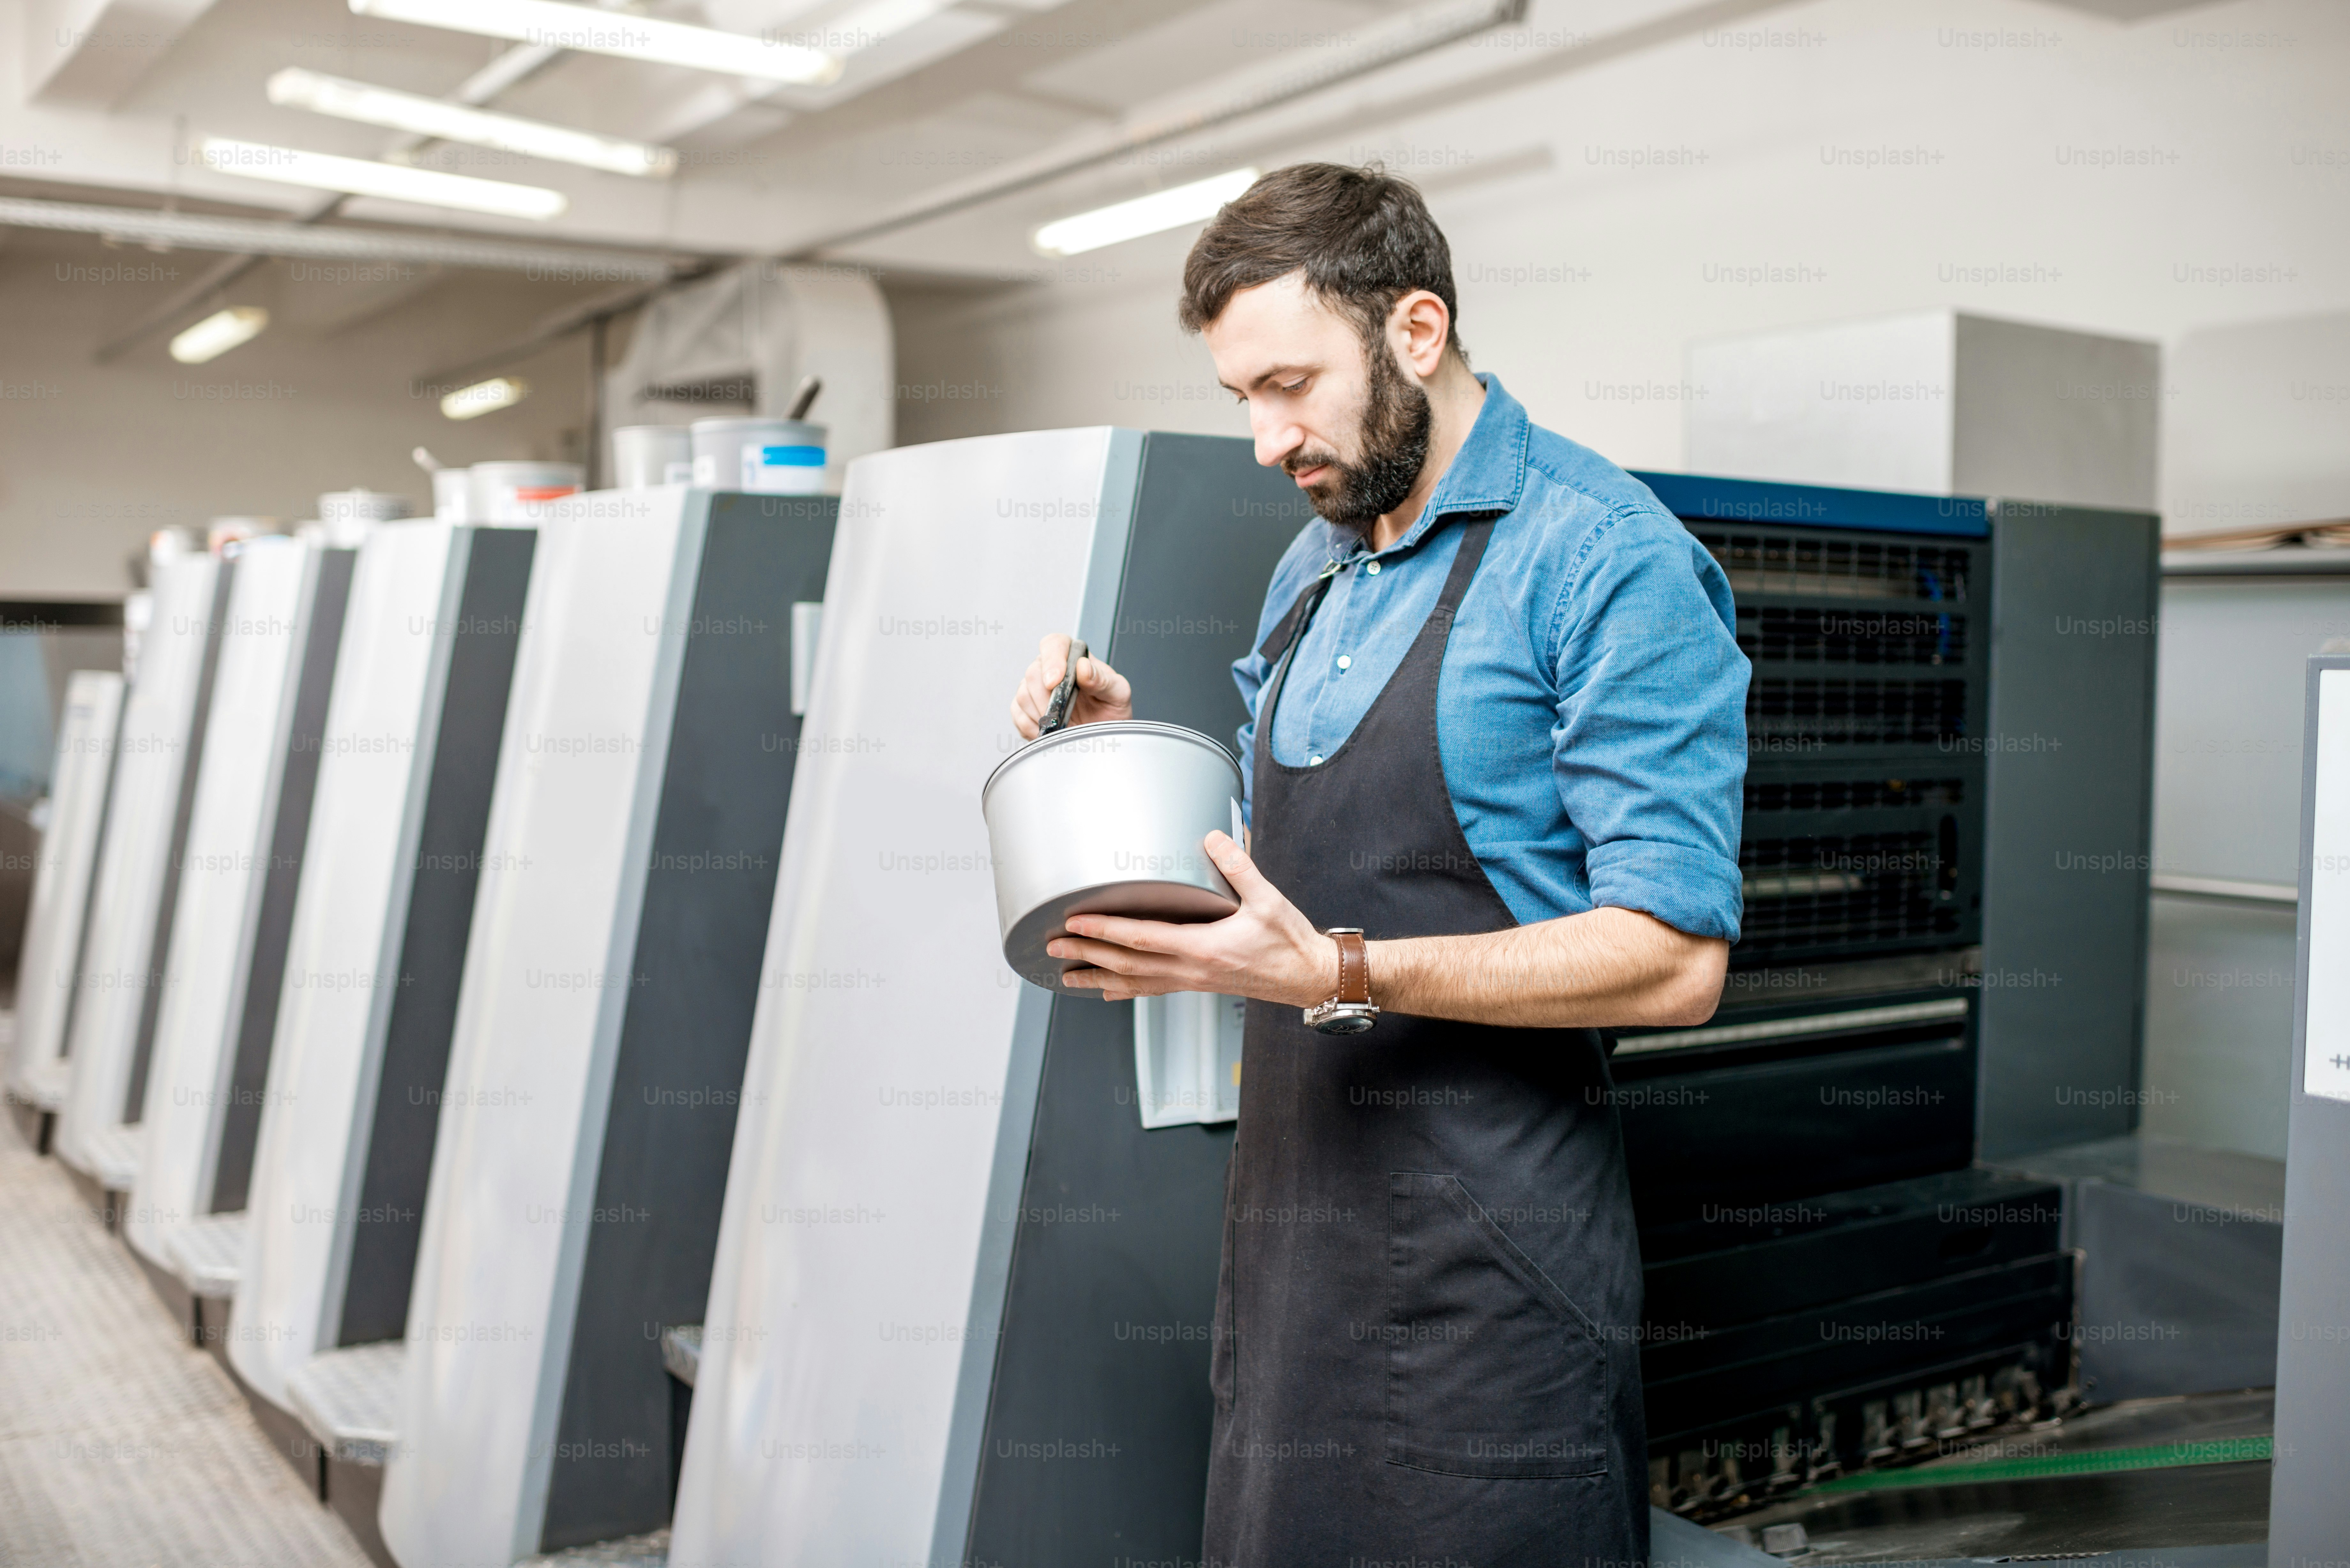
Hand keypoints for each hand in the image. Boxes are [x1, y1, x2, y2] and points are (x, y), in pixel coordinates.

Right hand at [1009, 633, 1132, 740]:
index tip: (1054, 682)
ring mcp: (1036, 688)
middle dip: (1047, 698)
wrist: (1104, 735)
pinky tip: (1048, 731)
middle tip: (1064, 714)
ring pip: (1023, 694)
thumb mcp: (1118, 693)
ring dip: (1041, 714)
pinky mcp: (1025, 708)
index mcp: (1074, 656)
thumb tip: (1083, 668)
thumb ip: (1103, 680)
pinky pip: (1017, 713)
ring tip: (1061, 724)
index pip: (1054, 644)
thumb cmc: (1111, 710)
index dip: (1051, 661)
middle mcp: (1052, 668)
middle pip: (1033, 672)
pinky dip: (1031, 726)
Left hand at [1049, 831, 1337, 1005]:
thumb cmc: (1289, 942)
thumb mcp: (1268, 899)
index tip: (1076, 922)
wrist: (1308, 977)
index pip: (1142, 939)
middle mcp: (1191, 970)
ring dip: (1098, 977)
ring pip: (1135, 983)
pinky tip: (1108, 990)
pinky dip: (1125, 990)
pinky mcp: (1197, 984)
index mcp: (1204, 949)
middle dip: (1087, 955)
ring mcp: (1192, 981)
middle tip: (1053, 946)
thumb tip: (1212, 837)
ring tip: (1066, 974)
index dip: (1105, 931)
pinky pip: (1152, 989)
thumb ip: (1238, 866)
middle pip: (1127, 965)